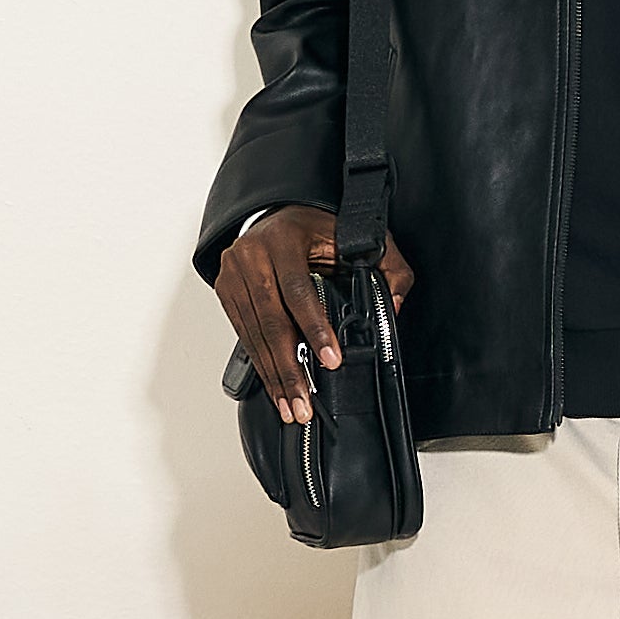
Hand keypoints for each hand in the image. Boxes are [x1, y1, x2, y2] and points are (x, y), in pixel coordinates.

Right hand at [215, 208, 415, 423]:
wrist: (277, 214)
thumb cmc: (317, 229)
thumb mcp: (360, 236)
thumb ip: (389, 267)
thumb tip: (393, 305)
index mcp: (285, 239)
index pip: (298, 290)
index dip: (315, 328)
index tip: (331, 360)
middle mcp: (253, 254)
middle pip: (271, 320)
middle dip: (290, 366)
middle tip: (305, 401)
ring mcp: (234, 273)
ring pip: (255, 333)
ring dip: (274, 374)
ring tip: (291, 404)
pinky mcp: (226, 289)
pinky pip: (243, 333)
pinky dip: (261, 363)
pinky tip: (274, 385)